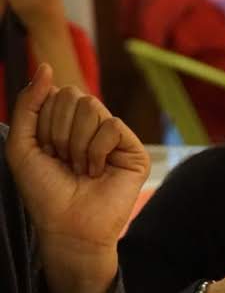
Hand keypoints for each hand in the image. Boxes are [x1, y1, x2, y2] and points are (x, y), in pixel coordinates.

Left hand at [6, 64, 149, 292]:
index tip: (47, 153)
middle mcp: (92, 127)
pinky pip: (112, 126)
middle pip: (74, 96)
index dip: (45, 123)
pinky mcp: (134, 151)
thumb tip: (45, 66)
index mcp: (67, 122)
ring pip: (93, 108)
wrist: (68, 226)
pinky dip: (97, 150)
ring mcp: (115, 138)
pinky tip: (98, 171)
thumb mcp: (22, 144)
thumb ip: (28, 103)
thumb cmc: (44, 191)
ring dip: (77, 143)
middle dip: (59, 131)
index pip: (57, 94)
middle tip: (64, 161)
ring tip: (81, 168)